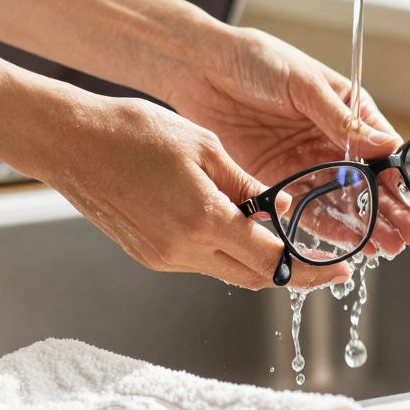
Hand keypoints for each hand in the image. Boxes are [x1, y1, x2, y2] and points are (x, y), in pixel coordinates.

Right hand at [25, 93, 352, 290]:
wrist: (70, 142)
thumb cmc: (132, 132)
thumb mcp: (205, 147)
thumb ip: (247, 185)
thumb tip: (280, 211)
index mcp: (204, 220)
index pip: (274, 260)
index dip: (313, 269)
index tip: (340, 269)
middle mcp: (184, 249)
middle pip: (255, 278)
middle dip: (294, 275)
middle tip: (324, 265)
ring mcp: (164, 257)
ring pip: (228, 272)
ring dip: (259, 262)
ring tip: (282, 240)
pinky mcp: (149, 255)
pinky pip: (201, 262)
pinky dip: (227, 252)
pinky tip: (236, 229)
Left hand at [166, 26, 409, 257]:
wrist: (201, 69)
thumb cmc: (256, 60)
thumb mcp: (303, 84)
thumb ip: (341, 120)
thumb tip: (387, 146)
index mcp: (348, 110)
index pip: (385, 150)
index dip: (404, 178)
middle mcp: (331, 141)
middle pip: (370, 182)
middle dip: (392, 211)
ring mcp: (305, 162)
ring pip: (344, 201)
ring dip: (367, 225)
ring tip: (387, 249)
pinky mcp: (278, 179)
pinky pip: (308, 208)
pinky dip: (329, 227)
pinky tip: (350, 244)